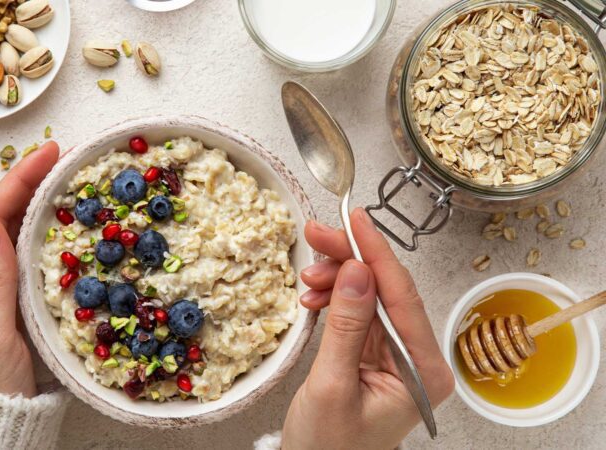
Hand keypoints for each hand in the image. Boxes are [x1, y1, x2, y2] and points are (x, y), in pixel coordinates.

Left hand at [0, 142, 58, 397]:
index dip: (19, 180)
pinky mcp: (12, 294)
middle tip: (64, 156)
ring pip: (14, 228)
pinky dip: (44, 226)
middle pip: (1, 213)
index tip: (50, 153)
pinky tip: (63, 218)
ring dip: (37, 198)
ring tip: (66, 176)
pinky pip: (26, 249)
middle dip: (29, 179)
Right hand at [282, 208, 453, 448]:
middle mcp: (418, 358)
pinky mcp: (376, 353)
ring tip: (307, 276)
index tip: (356, 220)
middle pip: (388, 289)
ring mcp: (397, 354)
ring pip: (370, 295)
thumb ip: (347, 327)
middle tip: (317, 234)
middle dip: (351, 259)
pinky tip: (314, 295)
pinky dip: (334, 298)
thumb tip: (357, 271)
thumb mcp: (333, 385)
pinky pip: (358, 312)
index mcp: (424, 371)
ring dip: (338, 278)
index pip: (403, 296)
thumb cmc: (329, 447)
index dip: (377, 253)